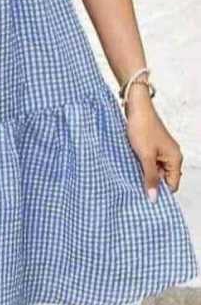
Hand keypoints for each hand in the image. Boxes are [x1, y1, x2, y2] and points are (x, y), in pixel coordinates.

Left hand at [125, 84, 182, 202]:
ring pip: (154, 169)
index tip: (146, 198)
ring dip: (143, 172)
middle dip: (150, 182)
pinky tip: (130, 166)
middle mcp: (170, 155)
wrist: (136, 106)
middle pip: (163, 177)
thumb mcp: (145, 156)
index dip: (160, 191)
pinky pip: (148, 160)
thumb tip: (154, 198)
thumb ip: (149, 177)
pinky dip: (140, 164)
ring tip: (131, 177)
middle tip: (135, 189)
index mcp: (175, 158)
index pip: (172, 184)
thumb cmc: (142, 127)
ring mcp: (160, 150)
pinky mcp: (151, 145)